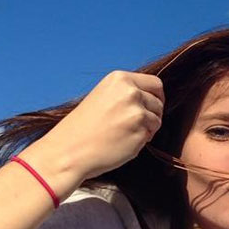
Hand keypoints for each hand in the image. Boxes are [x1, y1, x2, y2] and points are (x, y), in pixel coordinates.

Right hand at [29, 70, 163, 183]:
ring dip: (148, 128)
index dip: (157, 96)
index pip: (155, 83)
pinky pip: (150, 136)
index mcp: (120, 79)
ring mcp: (137, 113)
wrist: (69, 149)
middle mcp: (131, 92)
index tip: (151, 106)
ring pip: (157, 120)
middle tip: (135, 124)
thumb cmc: (84, 126)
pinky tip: (123, 142)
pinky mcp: (140, 132)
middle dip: (153, 113)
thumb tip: (151, 97)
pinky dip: (141, 140)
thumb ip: (126, 93)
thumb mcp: (104, 96)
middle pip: (158, 102)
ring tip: (125, 133)